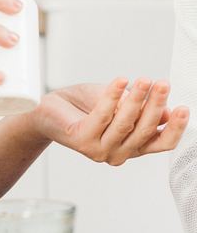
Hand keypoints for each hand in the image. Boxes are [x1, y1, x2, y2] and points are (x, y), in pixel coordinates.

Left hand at [31, 78, 189, 165]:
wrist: (49, 109)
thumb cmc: (84, 106)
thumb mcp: (119, 104)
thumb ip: (140, 110)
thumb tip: (166, 112)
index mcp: (130, 146)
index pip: (160, 143)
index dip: (174, 128)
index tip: (183, 108)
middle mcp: (116, 153)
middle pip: (144, 131)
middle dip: (156, 105)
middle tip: (162, 83)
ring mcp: (98, 150)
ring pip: (125, 123)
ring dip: (137, 99)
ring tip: (144, 80)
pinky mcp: (82, 140)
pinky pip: (102, 115)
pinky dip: (112, 96)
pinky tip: (120, 81)